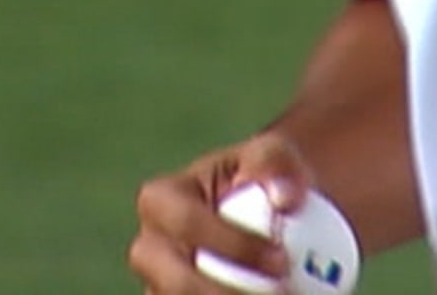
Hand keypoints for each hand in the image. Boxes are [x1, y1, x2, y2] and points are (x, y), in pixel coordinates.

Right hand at [129, 131, 317, 292]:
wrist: (261, 215)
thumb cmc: (261, 180)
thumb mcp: (272, 155)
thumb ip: (276, 162)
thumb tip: (286, 200)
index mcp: (160, 200)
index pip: (188, 223)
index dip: (234, 245)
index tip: (282, 260)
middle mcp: (149, 249)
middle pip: (176, 284)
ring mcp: (158, 286)